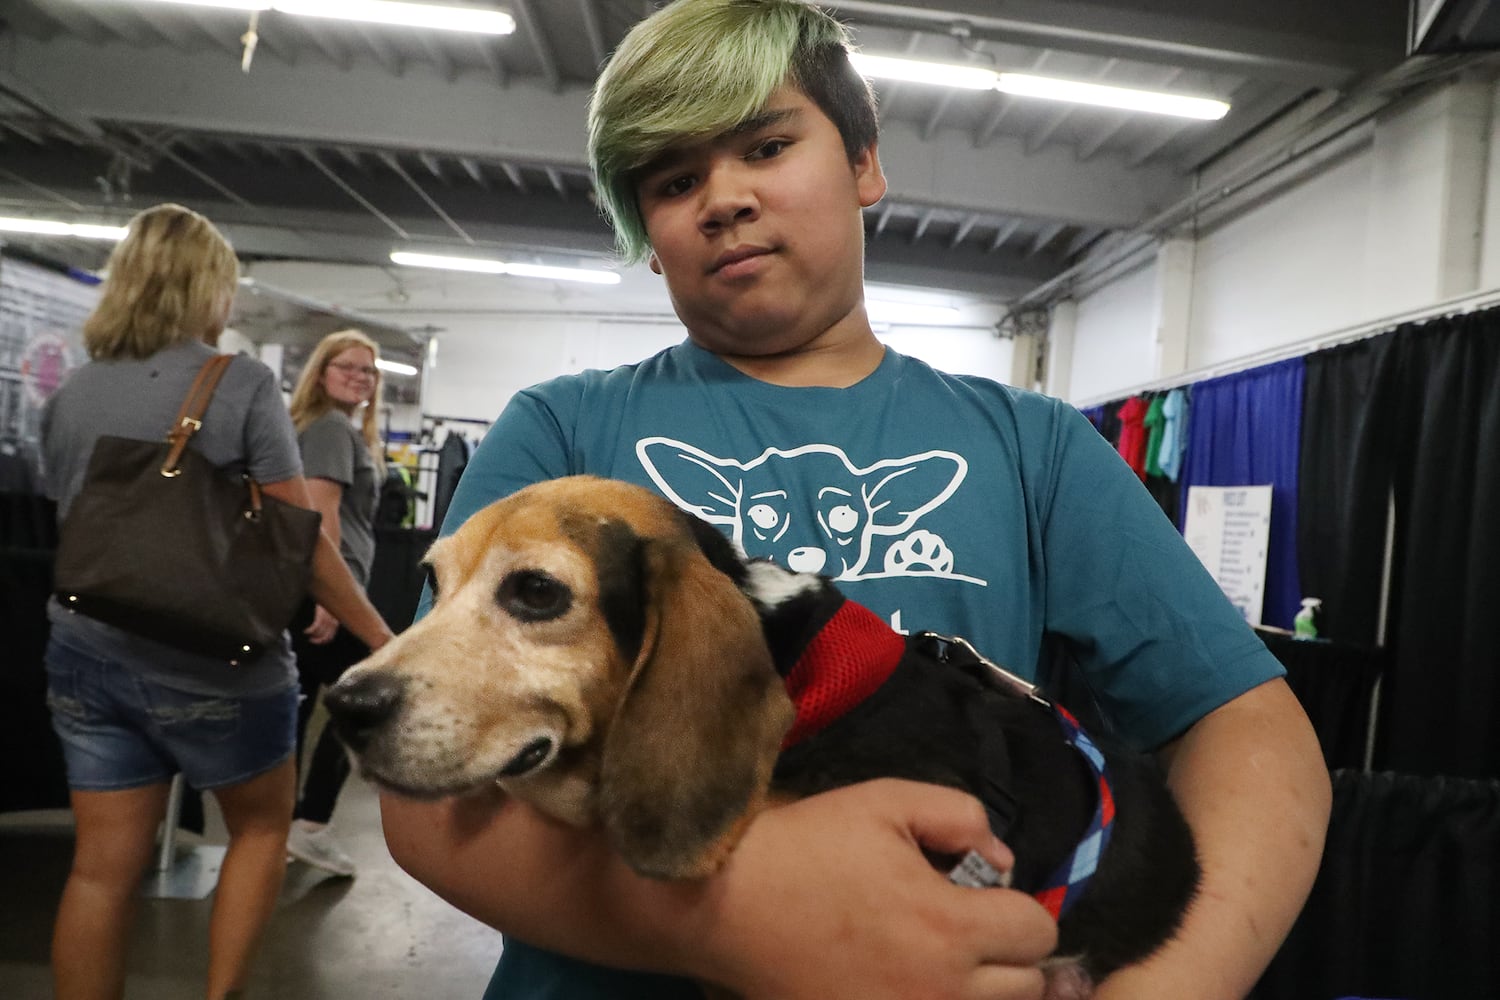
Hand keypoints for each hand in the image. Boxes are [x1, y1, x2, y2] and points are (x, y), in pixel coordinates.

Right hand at [304, 604, 338, 644]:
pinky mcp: (321, 615)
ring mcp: (327, 619)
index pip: (330, 637)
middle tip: (311, 640)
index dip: (323, 641)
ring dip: (313, 636)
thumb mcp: (331, 613)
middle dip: (317, 640)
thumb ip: (329, 621)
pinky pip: (315, 627)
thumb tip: (322, 630)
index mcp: (336, 622)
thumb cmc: (327, 603)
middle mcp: (333, 622)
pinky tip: (306, 631)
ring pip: (319, 633)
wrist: (326, 593)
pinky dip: (309, 631)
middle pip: (325, 637)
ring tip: (308, 634)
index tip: (317, 641)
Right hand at [688, 780, 1056, 999]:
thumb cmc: (809, 846)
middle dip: (1009, 954)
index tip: (983, 895)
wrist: (728, 902)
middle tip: (965, 930)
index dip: (1019, 906)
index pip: (1037, 931)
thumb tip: (1001, 858)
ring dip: (978, 988)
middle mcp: (941, 989)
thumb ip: (960, 816)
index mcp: (950, 926)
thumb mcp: (887, 801)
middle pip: (1026, 988)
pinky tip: (904, 979)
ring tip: (936, 959)